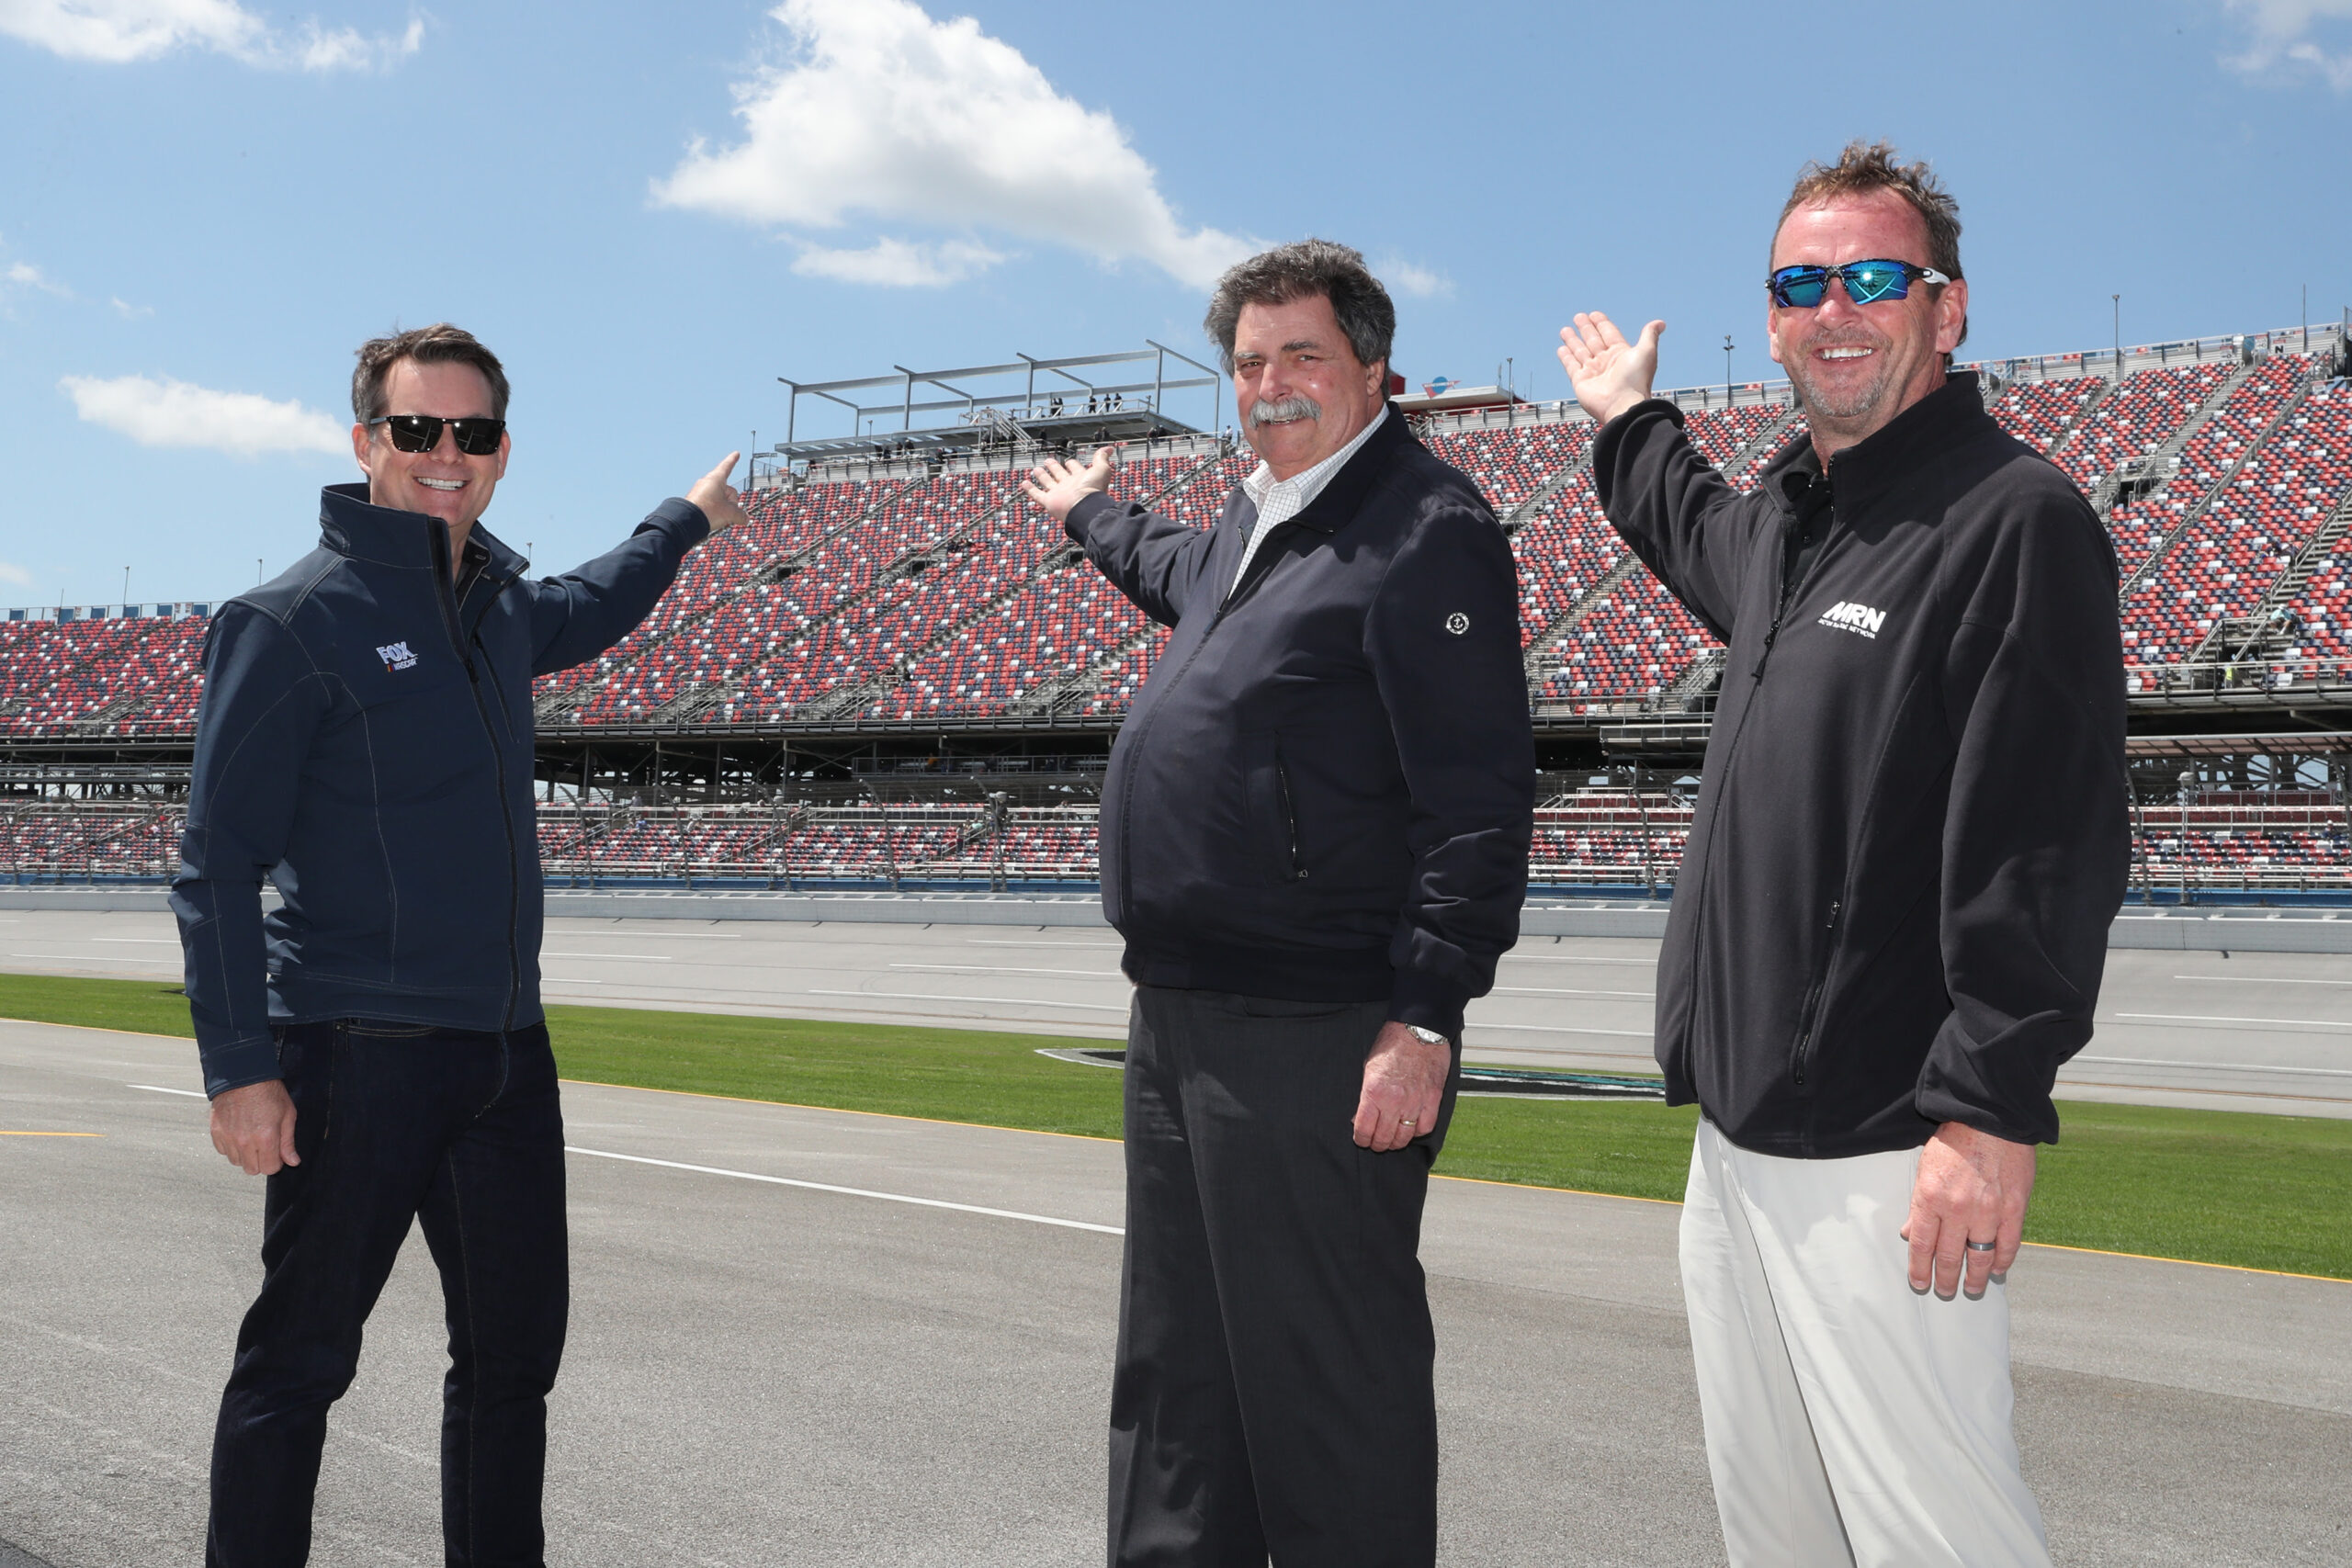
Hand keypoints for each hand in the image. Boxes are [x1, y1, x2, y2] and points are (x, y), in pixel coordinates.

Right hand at [209, 1079, 298, 1176]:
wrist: (243, 1076)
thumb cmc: (267, 1092)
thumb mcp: (287, 1114)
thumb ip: (288, 1142)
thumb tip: (292, 1161)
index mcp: (265, 1138)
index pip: (270, 1168)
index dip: (276, 1162)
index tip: (276, 1153)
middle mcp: (245, 1141)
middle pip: (252, 1169)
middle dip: (260, 1161)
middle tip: (264, 1145)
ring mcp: (228, 1137)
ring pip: (236, 1162)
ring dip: (245, 1155)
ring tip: (251, 1137)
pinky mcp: (216, 1132)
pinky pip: (223, 1151)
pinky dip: (231, 1147)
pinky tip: (239, 1133)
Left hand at [686, 451, 748, 533]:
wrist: (687, 521)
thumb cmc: (707, 511)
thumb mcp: (730, 513)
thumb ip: (740, 515)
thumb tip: (745, 519)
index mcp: (716, 479)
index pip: (727, 466)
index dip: (733, 460)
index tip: (736, 454)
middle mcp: (707, 483)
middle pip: (727, 490)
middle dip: (731, 502)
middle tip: (728, 512)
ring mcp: (700, 492)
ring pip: (719, 499)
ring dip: (723, 509)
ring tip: (718, 517)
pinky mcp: (696, 501)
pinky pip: (711, 505)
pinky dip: (714, 512)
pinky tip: (712, 519)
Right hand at [1022, 446, 1117, 522]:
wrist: (1084, 508)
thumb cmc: (1093, 490)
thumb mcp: (1101, 469)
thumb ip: (1102, 458)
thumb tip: (1110, 449)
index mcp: (1081, 479)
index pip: (1075, 469)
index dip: (1072, 464)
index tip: (1069, 461)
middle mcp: (1069, 486)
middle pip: (1060, 475)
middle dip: (1055, 467)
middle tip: (1049, 461)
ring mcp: (1058, 494)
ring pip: (1048, 483)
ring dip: (1042, 476)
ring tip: (1036, 469)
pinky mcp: (1049, 501)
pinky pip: (1037, 494)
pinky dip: (1030, 489)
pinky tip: (1025, 483)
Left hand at [1352, 1022, 1449, 1152]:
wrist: (1418, 1029)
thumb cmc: (1392, 1045)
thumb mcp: (1368, 1069)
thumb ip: (1364, 1096)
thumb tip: (1359, 1118)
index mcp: (1373, 1092)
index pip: (1364, 1130)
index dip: (1361, 1139)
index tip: (1362, 1139)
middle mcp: (1394, 1101)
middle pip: (1384, 1138)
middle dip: (1377, 1144)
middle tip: (1376, 1142)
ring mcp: (1415, 1102)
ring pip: (1404, 1137)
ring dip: (1397, 1142)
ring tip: (1393, 1138)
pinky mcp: (1433, 1099)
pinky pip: (1425, 1127)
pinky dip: (1417, 1132)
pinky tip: (1411, 1127)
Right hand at [1556, 313, 1665, 424]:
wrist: (1623, 405)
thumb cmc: (1636, 380)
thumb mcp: (1646, 352)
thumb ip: (1649, 334)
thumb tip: (1660, 323)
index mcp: (1620, 354)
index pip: (1609, 334)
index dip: (1601, 324)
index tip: (1594, 315)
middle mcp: (1606, 362)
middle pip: (1593, 340)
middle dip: (1586, 328)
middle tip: (1579, 316)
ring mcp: (1593, 372)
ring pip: (1580, 351)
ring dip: (1573, 340)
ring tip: (1565, 330)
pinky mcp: (1580, 381)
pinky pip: (1571, 366)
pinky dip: (1566, 357)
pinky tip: (1562, 349)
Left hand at [1901, 1121, 2035, 1298]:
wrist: (1991, 1120)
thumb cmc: (1955, 1141)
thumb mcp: (1924, 1169)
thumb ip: (1917, 1205)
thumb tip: (1908, 1233)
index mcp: (1930, 1199)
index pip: (1921, 1245)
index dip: (1919, 1269)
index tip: (1919, 1283)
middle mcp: (1957, 1210)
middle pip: (1949, 1257)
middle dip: (1946, 1279)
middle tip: (1945, 1291)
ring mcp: (1988, 1211)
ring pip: (1980, 1257)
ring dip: (1975, 1278)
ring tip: (1971, 1289)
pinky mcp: (2014, 1209)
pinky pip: (2008, 1245)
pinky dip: (2002, 1261)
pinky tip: (1997, 1270)